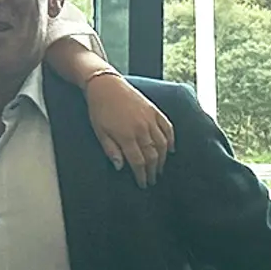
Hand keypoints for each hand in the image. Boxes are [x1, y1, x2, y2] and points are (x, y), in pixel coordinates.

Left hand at [86, 73, 173, 187]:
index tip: (142, 184)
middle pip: (152, 156)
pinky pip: (168, 128)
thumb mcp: (100, 133)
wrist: (107, 85)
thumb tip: (120, 167)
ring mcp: (150, 119)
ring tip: (159, 169)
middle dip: (153, 171)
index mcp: (126, 136)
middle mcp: (142, 129)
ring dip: (162, 159)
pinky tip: (170, 150)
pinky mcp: (155, 111)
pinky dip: (171, 140)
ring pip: (162, 144)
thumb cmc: (99, 110)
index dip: (141, 175)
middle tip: (151, 180)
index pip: (138, 162)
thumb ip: (111, 150)